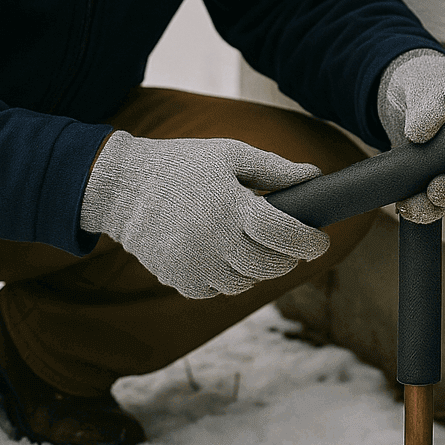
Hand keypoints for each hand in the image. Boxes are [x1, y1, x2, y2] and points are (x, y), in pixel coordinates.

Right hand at [79, 132, 329, 298]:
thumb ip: (274, 169)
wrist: (123, 189)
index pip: (285, 235)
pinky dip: (229, 276)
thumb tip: (313, 176)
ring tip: (254, 245)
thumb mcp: (229, 155)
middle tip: (291, 242)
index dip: (310, 241)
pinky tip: (223, 254)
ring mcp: (196, 267)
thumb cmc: (181, 166)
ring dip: (260, 267)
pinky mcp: (182, 282)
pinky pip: (220, 289)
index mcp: (230, 207)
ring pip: (248, 282)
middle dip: (289, 256)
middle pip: (271, 264)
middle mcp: (214, 243)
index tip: (321, 240)